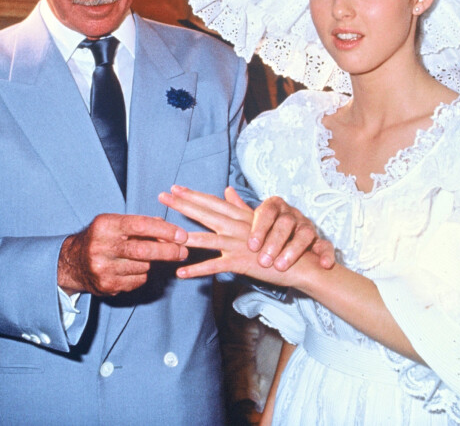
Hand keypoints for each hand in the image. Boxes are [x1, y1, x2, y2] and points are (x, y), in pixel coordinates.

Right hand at [58, 213, 187, 295]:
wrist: (73, 262)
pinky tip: (132, 268)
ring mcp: (102, 269)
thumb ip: (143, 225)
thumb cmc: (103, 237)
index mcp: (105, 225)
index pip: (140, 225)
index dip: (165, 230)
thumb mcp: (117, 223)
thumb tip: (171, 232)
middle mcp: (101, 247)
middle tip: (184, 251)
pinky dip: (142, 274)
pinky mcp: (106, 286)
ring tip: (142, 257)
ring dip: (151, 262)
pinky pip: (138, 280)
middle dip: (169, 251)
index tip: (182, 235)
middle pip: (144, 250)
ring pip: (143, 266)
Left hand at [158, 186, 325, 283]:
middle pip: (205, 213)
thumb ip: (239, 206)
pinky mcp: (240, 263)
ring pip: (206, 239)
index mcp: (240, 216)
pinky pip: (215, 267)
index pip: (212, 203)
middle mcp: (236, 227)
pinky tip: (181, 272)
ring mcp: (237, 244)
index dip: (193, 195)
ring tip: (165, 232)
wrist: (297, 262)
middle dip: (182, 205)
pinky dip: (197, 270)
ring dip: (185, 235)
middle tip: (162, 196)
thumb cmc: (278, 241)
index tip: (175, 188)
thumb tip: (227, 190)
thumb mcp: (258, 220)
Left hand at [247, 194, 334, 270]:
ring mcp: (307, 227)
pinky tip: (325, 265)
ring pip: (305, 235)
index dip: (260, 228)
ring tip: (281, 267)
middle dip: (274, 242)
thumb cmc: (270, 231)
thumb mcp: (255, 220)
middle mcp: (293, 215)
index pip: (268, 211)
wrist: (292, 243)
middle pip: (286, 224)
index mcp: (276, 207)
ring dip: (294, 250)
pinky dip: (327, 255)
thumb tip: (227, 190)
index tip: (251, 245)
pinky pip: (326, 246)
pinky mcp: (320, 242)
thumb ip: (240, 209)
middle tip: (264, 260)